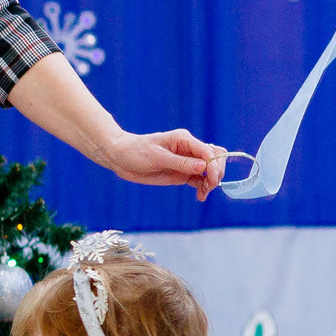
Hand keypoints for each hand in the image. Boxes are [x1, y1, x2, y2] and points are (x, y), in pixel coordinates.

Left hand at [102, 128, 226, 198]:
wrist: (120, 157)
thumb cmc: (136, 152)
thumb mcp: (157, 157)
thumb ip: (180, 163)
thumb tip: (203, 166)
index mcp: (184, 140)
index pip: (209, 151)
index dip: (214, 165)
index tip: (210, 180)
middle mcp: (188, 150)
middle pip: (214, 159)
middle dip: (215, 173)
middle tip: (208, 187)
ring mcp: (185, 162)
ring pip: (209, 170)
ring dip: (211, 182)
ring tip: (203, 193)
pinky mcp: (181, 173)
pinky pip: (198, 179)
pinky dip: (203, 187)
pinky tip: (200, 196)